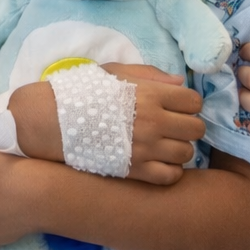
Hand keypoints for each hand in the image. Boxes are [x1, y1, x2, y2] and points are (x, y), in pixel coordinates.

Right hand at [9, 65, 203, 182]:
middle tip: (171, 126)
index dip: (187, 103)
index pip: (194, 101)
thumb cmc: (83, 92)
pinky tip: (156, 162)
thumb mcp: (115, 72)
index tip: (176, 106)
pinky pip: (171, 176)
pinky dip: (169, 170)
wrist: (52, 121)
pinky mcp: (135, 171)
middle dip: (187, 125)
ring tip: (162, 145)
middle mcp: (153, 122)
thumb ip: (150, 75)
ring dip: (178, 149)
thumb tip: (180, 82)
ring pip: (187, 153)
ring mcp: (146, 149)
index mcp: (150, 95)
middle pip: (196, 129)